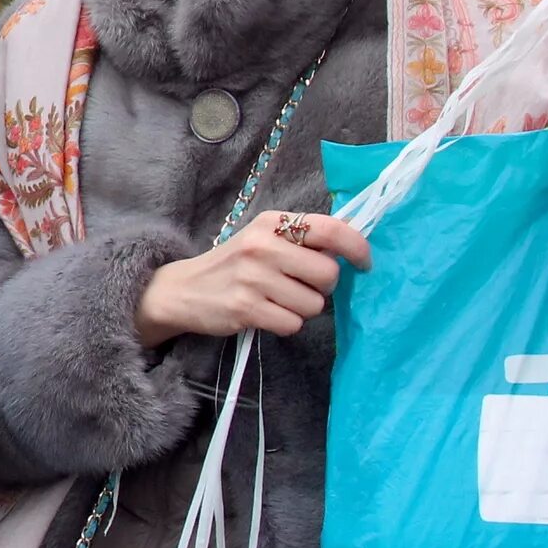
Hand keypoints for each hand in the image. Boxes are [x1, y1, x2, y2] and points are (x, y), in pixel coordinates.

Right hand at [134, 211, 371, 343]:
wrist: (183, 290)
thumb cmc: (234, 265)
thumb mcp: (263, 239)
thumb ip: (303, 239)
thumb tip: (354, 241)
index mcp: (272, 223)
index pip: (332, 229)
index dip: (358, 248)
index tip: (364, 264)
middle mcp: (263, 246)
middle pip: (329, 274)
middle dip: (322, 287)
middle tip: (301, 286)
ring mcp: (253, 278)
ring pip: (313, 304)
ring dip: (302, 309)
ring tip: (277, 301)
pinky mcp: (245, 308)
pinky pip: (293, 324)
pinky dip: (285, 324)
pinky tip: (265, 314)